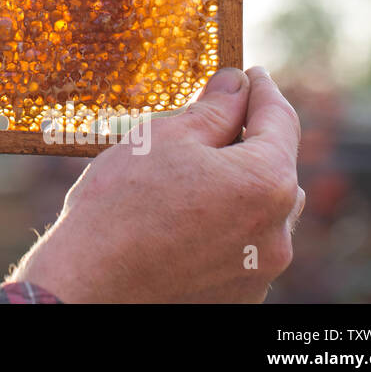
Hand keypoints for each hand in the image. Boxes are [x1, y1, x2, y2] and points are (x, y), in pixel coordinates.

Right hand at [14, 65, 304, 302]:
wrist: (90, 285)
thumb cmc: (121, 205)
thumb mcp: (165, 138)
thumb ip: (213, 109)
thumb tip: (237, 85)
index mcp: (267, 183)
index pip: (280, 121)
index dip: (263, 91)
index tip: (251, 74)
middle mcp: (277, 232)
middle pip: (274, 170)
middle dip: (248, 144)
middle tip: (211, 123)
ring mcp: (260, 271)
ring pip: (260, 213)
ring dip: (236, 188)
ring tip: (188, 177)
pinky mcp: (239, 296)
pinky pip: (243, 248)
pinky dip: (223, 227)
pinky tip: (180, 220)